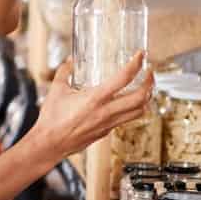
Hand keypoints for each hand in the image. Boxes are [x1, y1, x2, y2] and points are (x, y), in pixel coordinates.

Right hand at [29, 51, 153, 162]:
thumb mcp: (56, 89)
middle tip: (150, 72)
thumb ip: (65, 72)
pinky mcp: (106, 131)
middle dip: (150, 83)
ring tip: (146, 88)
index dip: (135, 64)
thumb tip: (70, 60)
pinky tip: (129, 103)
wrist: (50, 143)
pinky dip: (134, 109)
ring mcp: (108, 124)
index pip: (123, 78)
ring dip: (146, 98)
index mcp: (95, 98)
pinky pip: (127, 119)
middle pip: (140, 98)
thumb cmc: (52, 119)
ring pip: (139, 111)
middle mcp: (106, 112)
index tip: (140, 55)